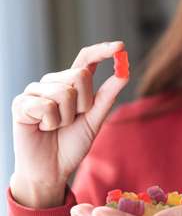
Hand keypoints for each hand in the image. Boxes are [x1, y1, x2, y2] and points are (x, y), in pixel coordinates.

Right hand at [10, 41, 128, 207]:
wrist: (52, 169)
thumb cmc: (72, 144)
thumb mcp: (94, 120)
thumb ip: (106, 97)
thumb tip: (125, 73)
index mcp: (71, 86)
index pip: (86, 60)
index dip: (102, 51)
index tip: (120, 46)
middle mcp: (53, 83)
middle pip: (80, 75)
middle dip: (84, 104)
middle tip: (72, 120)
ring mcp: (36, 92)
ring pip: (64, 92)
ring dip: (66, 118)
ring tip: (56, 127)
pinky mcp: (21, 104)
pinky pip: (46, 106)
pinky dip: (51, 124)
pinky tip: (43, 129)